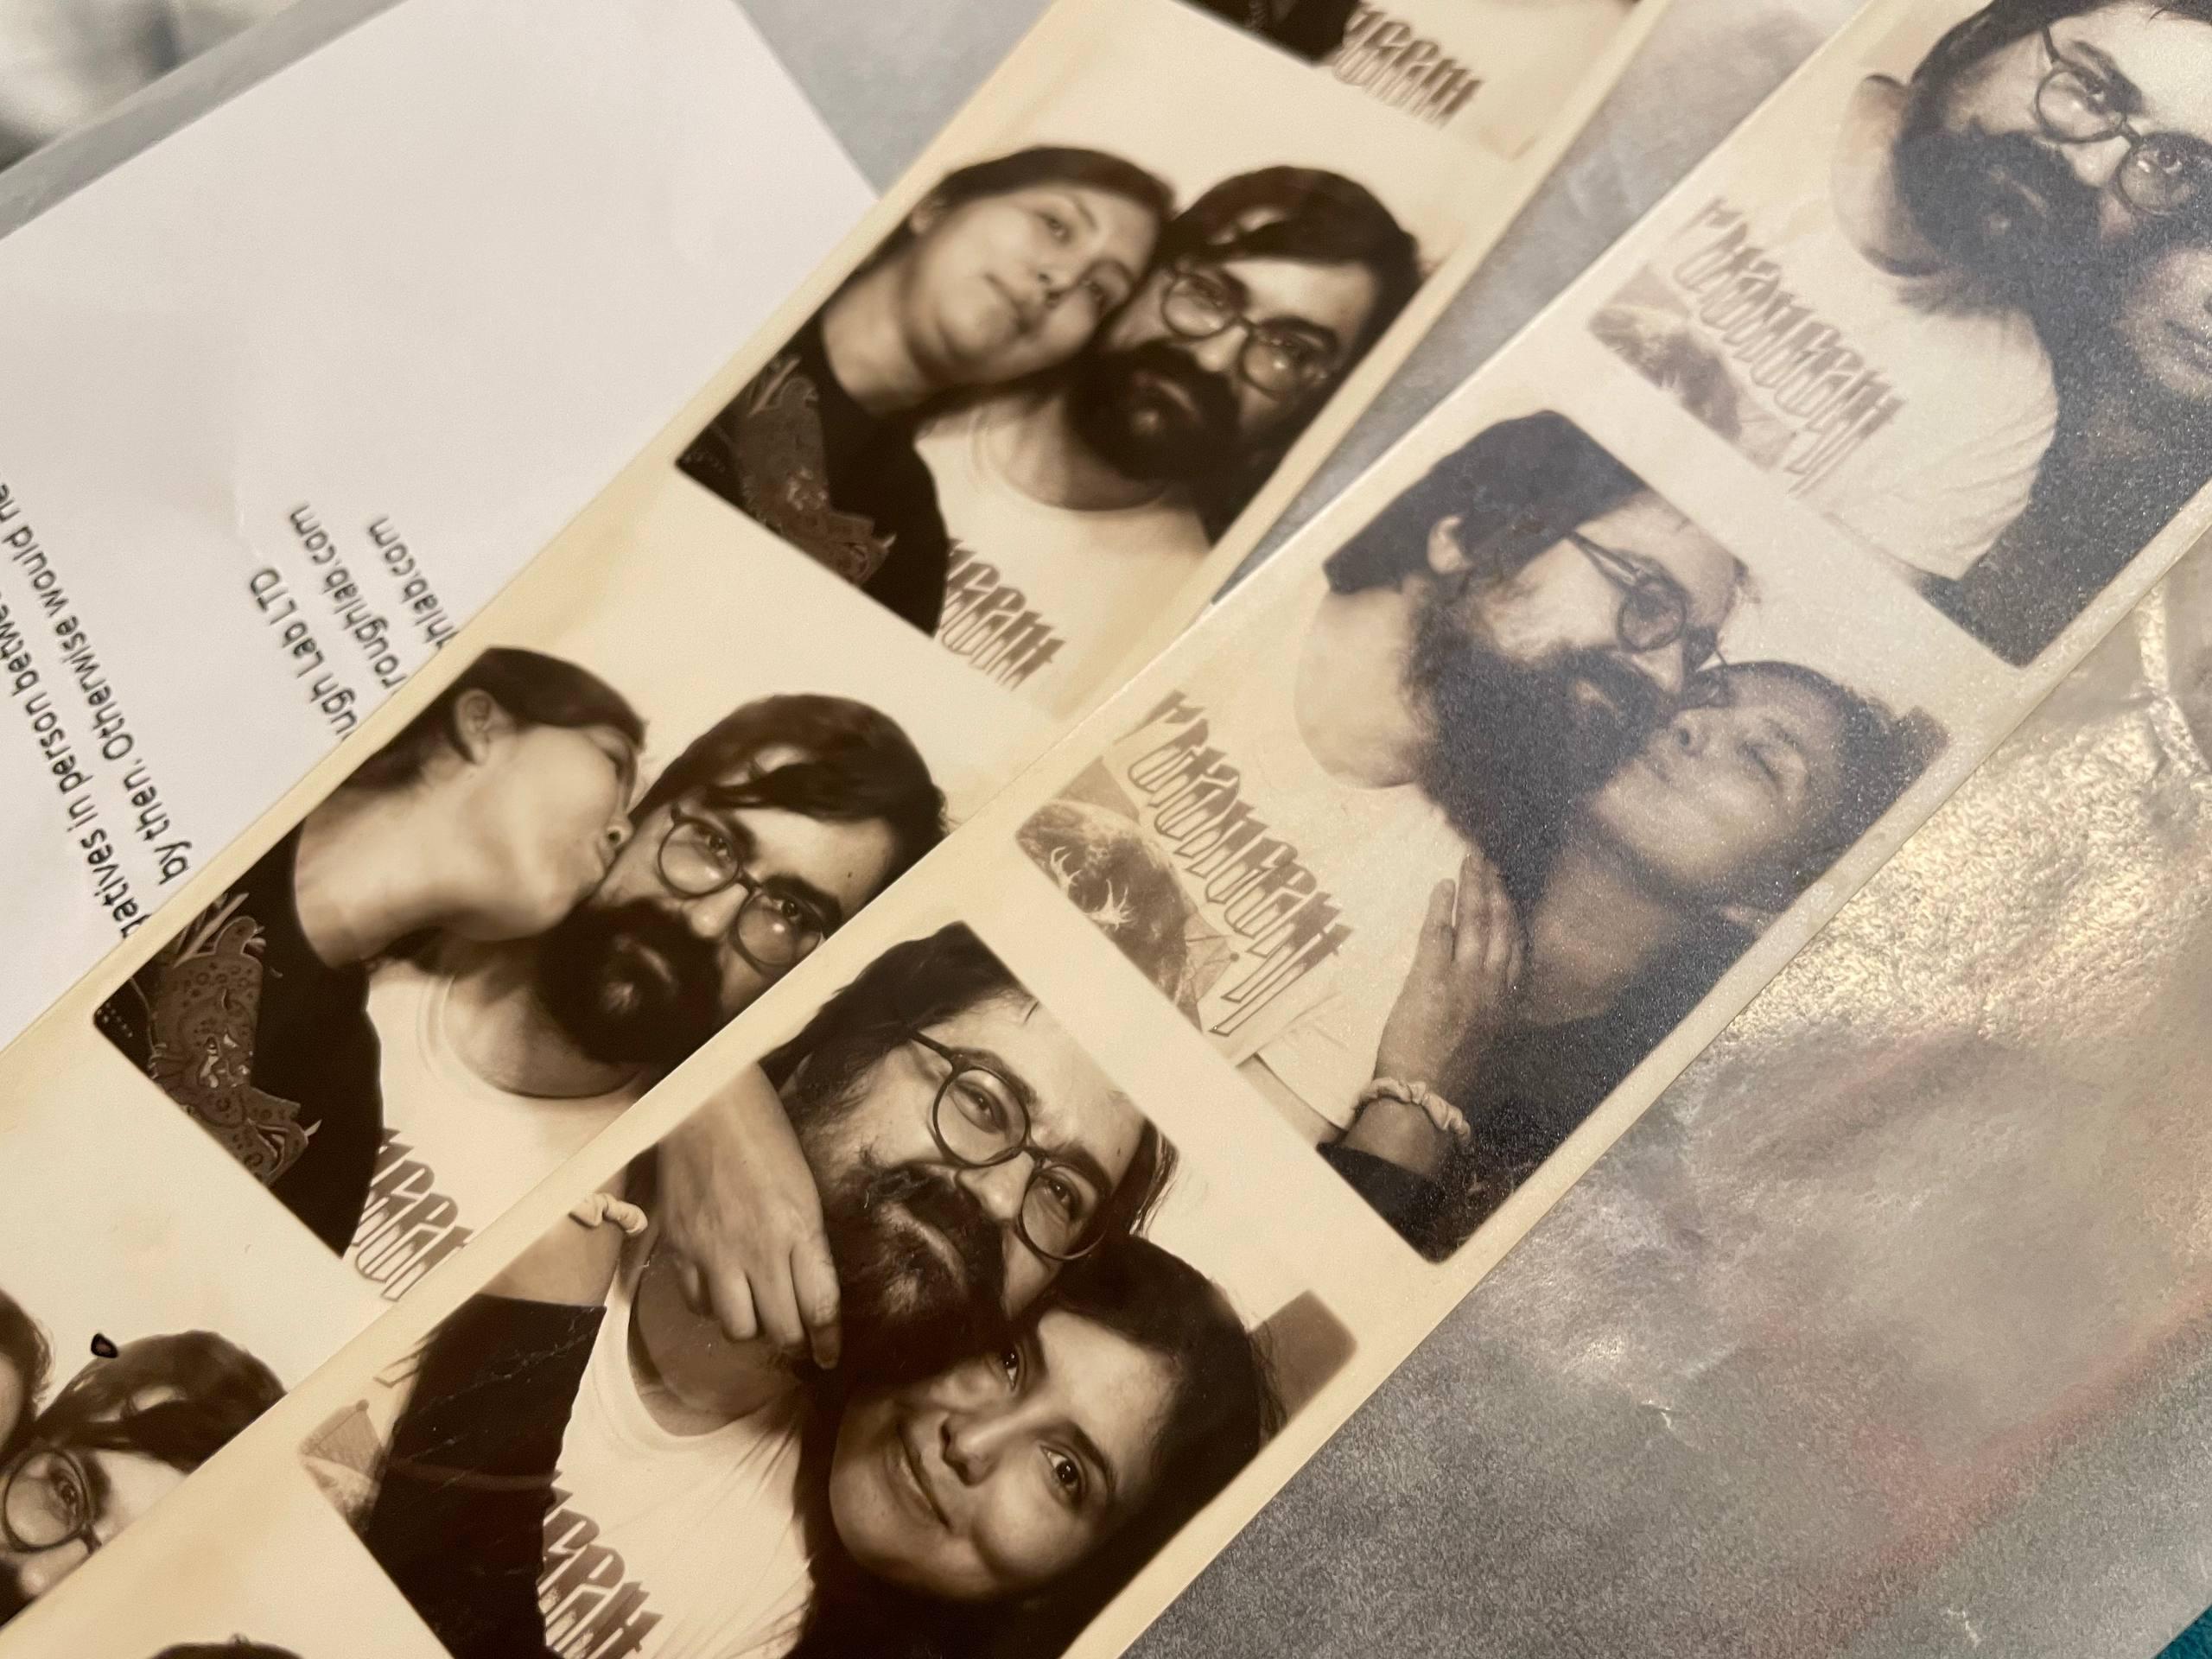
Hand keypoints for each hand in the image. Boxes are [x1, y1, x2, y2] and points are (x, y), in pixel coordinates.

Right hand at [654, 1065, 841, 1368]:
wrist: (704, 1100)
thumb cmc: (762, 1128)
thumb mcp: (804, 1182)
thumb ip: (806, 1236)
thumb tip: (809, 1279)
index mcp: (799, 1228)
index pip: (820, 1306)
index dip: (826, 1341)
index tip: (828, 1357)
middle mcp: (758, 1249)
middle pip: (781, 1328)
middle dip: (793, 1339)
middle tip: (794, 1333)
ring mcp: (714, 1251)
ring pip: (736, 1328)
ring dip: (750, 1327)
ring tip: (755, 1310)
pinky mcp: (679, 1246)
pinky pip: (695, 1303)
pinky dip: (710, 1306)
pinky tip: (718, 1288)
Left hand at [1373, 848, 1523, 1087]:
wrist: (1425, 1100)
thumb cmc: (1451, 1081)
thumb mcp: (1486, 1048)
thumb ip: (1492, 1018)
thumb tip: (1493, 1001)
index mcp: (1506, 1005)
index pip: (1516, 949)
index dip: (1513, 916)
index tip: (1508, 892)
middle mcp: (1491, 987)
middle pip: (1500, 926)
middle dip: (1495, 889)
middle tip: (1489, 862)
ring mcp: (1463, 981)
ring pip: (1474, 922)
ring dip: (1473, 887)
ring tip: (1470, 861)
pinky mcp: (1430, 980)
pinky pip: (1438, 932)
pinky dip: (1441, 905)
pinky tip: (1443, 886)